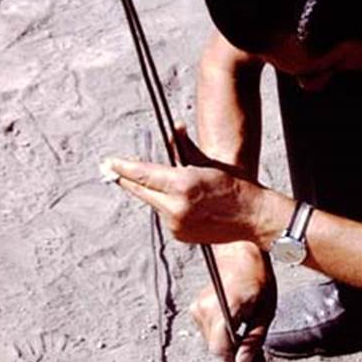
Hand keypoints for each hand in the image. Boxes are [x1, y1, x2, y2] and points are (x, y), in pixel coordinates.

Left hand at [100, 152, 267, 245]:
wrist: (252, 217)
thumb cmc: (234, 186)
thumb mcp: (208, 162)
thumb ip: (185, 147)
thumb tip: (174, 127)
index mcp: (182, 184)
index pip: (143, 174)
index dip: (123, 168)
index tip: (109, 162)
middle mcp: (176, 207)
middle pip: (141, 191)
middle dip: (126, 180)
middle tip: (110, 169)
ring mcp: (176, 224)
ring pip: (152, 203)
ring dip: (152, 193)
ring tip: (168, 184)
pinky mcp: (179, 235)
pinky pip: (164, 215)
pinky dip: (165, 206)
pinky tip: (180, 201)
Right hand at [190, 242, 275, 361]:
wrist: (240, 252)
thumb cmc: (258, 278)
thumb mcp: (265, 311)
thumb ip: (253, 340)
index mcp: (225, 307)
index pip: (220, 348)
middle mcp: (206, 308)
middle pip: (215, 347)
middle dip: (234, 356)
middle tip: (255, 360)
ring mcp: (197, 307)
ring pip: (211, 341)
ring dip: (228, 346)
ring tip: (248, 342)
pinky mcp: (195, 307)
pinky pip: (208, 331)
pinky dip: (222, 336)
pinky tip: (236, 330)